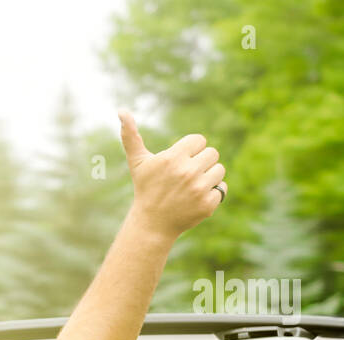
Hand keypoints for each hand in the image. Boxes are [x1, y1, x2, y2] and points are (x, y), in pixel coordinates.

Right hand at [118, 109, 225, 238]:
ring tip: (191, 187)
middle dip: (200, 163)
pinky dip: (212, 194)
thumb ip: (131, 136)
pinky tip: (196, 199)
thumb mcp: (138, 162)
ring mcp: (198, 189)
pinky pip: (222, 189)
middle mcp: (187, 172)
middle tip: (185, 177)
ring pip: (219, 170)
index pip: (199, 140)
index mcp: (173, 158)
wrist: (151, 224)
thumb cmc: (146, 188)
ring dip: (208, 177)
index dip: (190, 151)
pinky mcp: (208, 204)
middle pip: (212, 153)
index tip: (179, 163)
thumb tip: (121, 110)